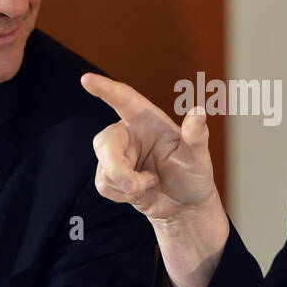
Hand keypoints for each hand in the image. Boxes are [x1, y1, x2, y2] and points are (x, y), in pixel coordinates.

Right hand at [81, 73, 217, 222]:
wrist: (184, 207)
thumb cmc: (193, 175)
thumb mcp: (198, 156)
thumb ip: (196, 135)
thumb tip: (199, 111)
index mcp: (148, 120)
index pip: (124, 99)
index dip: (106, 89)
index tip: (87, 79)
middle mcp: (130, 134)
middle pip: (105, 141)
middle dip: (116, 166)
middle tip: (133, 186)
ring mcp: (119, 155)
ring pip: (105, 167)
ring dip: (128, 185)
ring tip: (151, 184)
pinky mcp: (110, 176)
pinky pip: (104, 184)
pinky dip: (123, 195)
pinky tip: (141, 192)